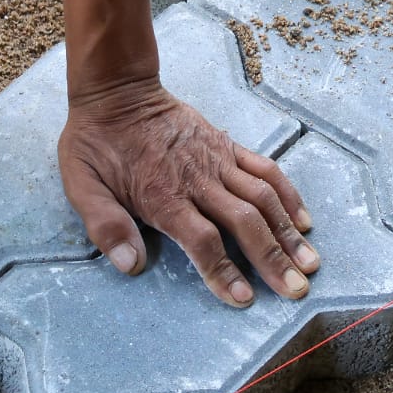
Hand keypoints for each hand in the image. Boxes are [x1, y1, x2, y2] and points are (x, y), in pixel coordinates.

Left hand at [58, 77, 318, 305]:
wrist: (116, 94)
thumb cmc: (95, 144)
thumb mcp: (82, 186)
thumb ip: (106, 226)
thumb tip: (130, 265)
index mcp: (163, 196)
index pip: (202, 241)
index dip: (223, 272)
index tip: (242, 298)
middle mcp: (198, 180)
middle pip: (244, 223)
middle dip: (272, 259)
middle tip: (296, 290)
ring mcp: (217, 160)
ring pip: (263, 198)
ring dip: (287, 232)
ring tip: (309, 261)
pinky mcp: (226, 145)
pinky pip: (265, 169)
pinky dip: (287, 194)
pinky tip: (303, 219)